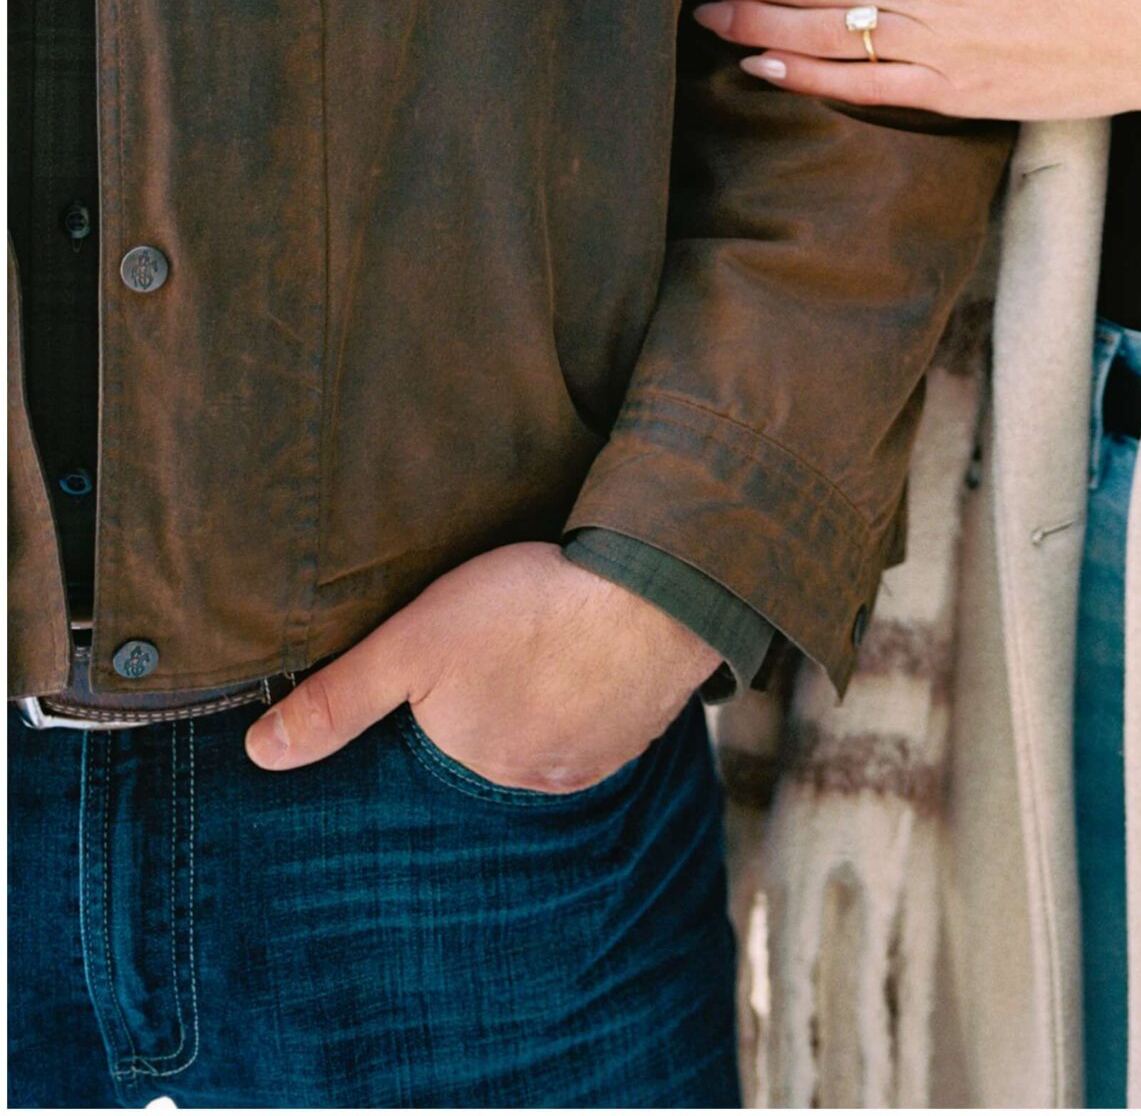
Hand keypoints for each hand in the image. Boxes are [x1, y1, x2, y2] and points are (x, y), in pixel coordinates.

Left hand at [243, 542, 718, 789]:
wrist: (652, 589)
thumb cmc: (526, 608)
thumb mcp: (413, 642)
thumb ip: (340, 700)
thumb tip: (258, 757)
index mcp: (473, 767)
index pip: (436, 748)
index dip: (436, 705)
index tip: (448, 666)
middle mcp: (533, 782)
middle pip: (494, 744)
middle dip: (490, 705)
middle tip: (496, 647)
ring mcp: (595, 760)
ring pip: (549, 735)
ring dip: (543, 702)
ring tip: (539, 646)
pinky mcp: (641, 730)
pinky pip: (602, 723)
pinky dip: (590, 695)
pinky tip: (587, 652)